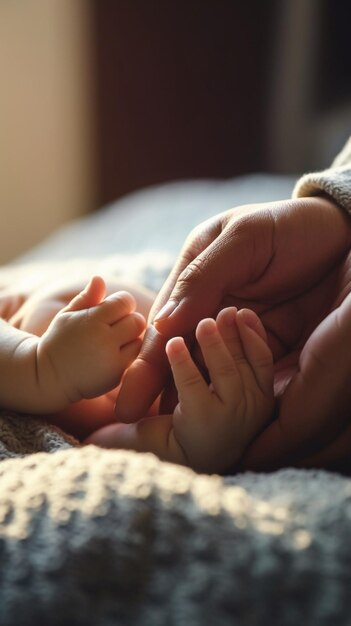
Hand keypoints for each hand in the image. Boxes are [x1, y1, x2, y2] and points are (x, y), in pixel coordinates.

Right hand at [38, 276, 145, 409]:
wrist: (49, 377)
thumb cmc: (59, 341)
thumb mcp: (67, 316)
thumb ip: (86, 297)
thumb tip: (99, 278)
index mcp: (92, 320)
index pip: (125, 302)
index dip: (121, 304)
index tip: (111, 311)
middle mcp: (104, 339)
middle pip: (137, 321)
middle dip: (129, 321)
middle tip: (115, 327)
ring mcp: (111, 360)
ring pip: (139, 340)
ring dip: (131, 339)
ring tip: (113, 342)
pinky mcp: (116, 375)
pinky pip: (134, 359)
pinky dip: (127, 356)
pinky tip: (111, 356)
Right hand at [116, 197, 350, 469]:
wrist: (342, 233)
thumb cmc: (289, 226)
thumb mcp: (243, 240)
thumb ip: (202, 278)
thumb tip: (162, 324)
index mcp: (194, 277)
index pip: (166, 328)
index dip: (146, 366)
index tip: (128, 402)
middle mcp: (209, 307)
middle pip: (180, 355)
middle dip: (160, 391)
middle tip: (137, 428)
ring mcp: (236, 329)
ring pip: (206, 369)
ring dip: (189, 397)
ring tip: (168, 433)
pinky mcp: (265, 346)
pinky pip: (243, 373)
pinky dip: (226, 393)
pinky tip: (214, 417)